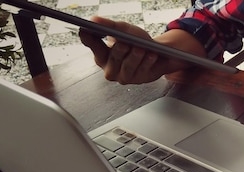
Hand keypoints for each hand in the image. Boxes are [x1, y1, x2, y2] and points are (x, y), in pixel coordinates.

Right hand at [79, 17, 202, 83]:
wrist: (157, 53)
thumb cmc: (136, 41)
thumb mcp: (124, 30)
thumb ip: (110, 25)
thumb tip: (94, 19)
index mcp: (101, 55)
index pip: (92, 45)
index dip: (88, 38)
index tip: (85, 30)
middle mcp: (110, 68)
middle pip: (113, 58)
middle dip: (119, 50)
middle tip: (124, 43)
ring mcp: (124, 76)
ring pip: (128, 66)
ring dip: (135, 56)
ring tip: (140, 48)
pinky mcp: (140, 80)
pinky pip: (142, 70)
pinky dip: (147, 61)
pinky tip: (151, 55)